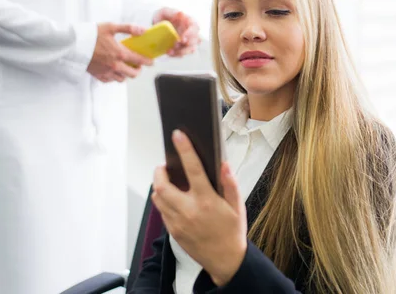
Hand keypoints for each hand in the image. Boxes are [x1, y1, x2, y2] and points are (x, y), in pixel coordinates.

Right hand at [87, 23, 153, 82]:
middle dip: (138, 70)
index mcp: (120, 53)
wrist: (72, 45)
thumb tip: (142, 30)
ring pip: (122, 79)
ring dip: (126, 74)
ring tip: (125, 67)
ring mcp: (106, 71)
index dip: (147, 62)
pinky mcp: (98, 75)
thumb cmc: (90, 35)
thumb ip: (128, 28)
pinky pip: (110, 80)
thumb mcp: (110, 27)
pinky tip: (113, 70)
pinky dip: (114, 77)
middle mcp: (115, 65)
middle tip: (137, 65)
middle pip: (133, 74)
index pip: (139, 60)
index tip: (151, 62)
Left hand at [152, 130, 246, 286]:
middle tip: (165, 165)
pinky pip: (161, 211)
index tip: (178, 136)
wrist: (225, 260)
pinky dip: (163, 200)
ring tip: (168, 180)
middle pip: (162, 185)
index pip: (193, 169)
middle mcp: (189, 211)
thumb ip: (230, 183)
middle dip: (160, 171)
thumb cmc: (232, 232)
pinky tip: (174, 198)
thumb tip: (223, 164)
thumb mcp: (237, 206)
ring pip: (158, 198)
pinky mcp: (173, 231)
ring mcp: (178, 222)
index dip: (185, 149)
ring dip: (159, 185)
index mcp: (207, 201)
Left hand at [153, 7, 200, 56]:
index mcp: (189, 21)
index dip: (191, 34)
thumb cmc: (162, 17)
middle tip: (175, 45)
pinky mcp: (182, 48)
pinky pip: (182, 54)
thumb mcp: (164, 12)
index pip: (195, 27)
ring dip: (181, 52)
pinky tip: (168, 52)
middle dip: (187, 45)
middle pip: (196, 40)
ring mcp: (187, 41)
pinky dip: (176, 54)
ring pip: (191, 49)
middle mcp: (191, 32)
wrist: (156, 26)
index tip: (183, 39)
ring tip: (170, 51)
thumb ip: (172, 12)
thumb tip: (181, 13)